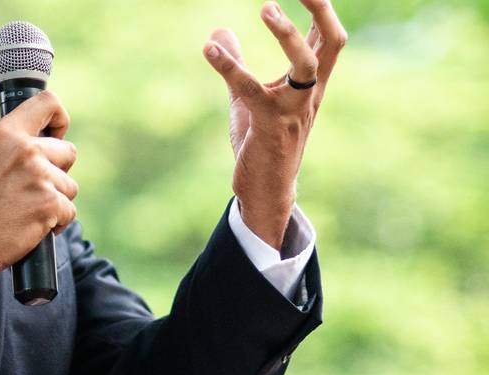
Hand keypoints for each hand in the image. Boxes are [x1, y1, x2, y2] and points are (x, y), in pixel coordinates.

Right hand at [0, 91, 77, 280]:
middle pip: (69, 151)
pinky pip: (70, 211)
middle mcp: (25, 149)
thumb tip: (49, 143)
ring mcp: (39, 176)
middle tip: (32, 190)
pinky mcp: (49, 203)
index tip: (56, 135)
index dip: (60, 119)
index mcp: (7, 133)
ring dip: (56, 201)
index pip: (49, 103)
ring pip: (70, 186)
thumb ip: (16, 147)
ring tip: (27, 210)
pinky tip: (33, 226)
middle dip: (58, 173)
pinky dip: (56, 223)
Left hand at [203, 0, 346, 249]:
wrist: (264, 189)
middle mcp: (309, 94)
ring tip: (265, 7)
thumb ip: (236, 65)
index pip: (327, 38)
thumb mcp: (247, 98)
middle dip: (321, 10)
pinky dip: (230, 66)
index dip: (321, 9)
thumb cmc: (261, 142)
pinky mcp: (269, 126)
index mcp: (310, 85)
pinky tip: (209, 49)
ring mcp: (293, 110)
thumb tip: (218, 31)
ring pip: (306, 65)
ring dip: (287, 34)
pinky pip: (252, 90)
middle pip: (332, 43)